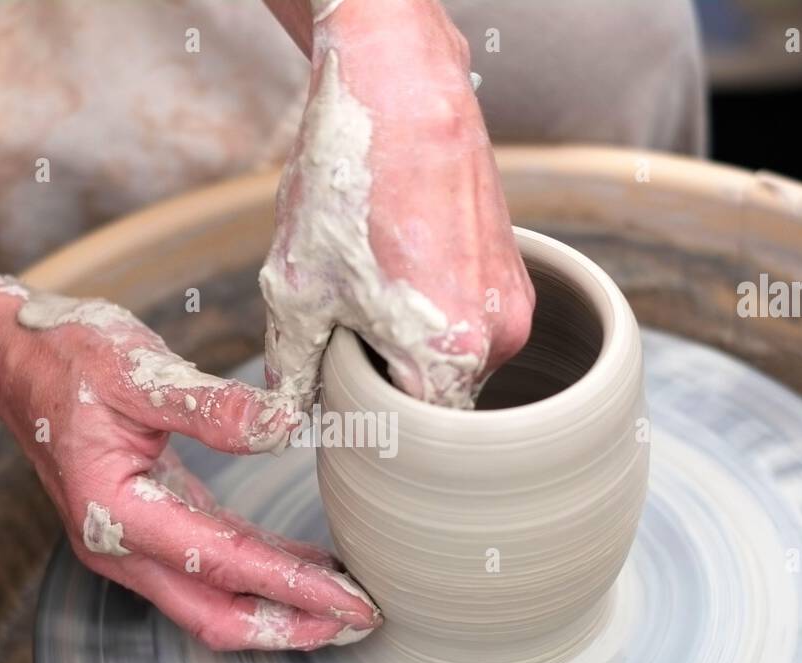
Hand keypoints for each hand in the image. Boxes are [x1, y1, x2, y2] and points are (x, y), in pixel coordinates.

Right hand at [0, 290, 381, 650]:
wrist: (13, 357)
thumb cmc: (67, 355)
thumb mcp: (139, 369)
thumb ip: (212, 405)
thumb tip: (286, 424)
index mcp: (115, 512)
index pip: (222, 565)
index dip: (292, 588)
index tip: (353, 599)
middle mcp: (118, 545)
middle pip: (215, 615)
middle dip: (291, 627)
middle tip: (363, 622)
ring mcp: (130, 544)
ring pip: (211, 604)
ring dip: (277, 610)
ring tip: (345, 605)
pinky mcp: (146, 528)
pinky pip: (207, 572)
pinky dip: (257, 578)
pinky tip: (303, 568)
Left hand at [261, 0, 533, 408]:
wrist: (400, 89)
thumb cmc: (348, 186)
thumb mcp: (298, 290)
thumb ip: (295, 371)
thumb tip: (283, 423)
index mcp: (452, 355)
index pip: (418, 434)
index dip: (373, 420)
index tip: (342, 391)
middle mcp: (501, 336)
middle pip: (439, 397)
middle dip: (391, 377)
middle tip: (348, 326)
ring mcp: (515, 300)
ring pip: (457, 356)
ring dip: (414, 342)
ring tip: (375, 284)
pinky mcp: (517, 269)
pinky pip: (474, 316)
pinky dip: (436, 309)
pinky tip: (402, 263)